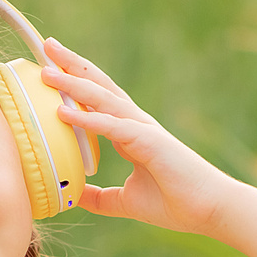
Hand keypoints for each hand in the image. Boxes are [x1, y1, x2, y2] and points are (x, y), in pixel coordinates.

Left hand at [41, 40, 238, 236]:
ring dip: (74, 83)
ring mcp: (143, 129)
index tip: (51, 66)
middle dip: (73, 65)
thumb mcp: (126, 202)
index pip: (99, 99)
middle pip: (100, 86)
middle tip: (47, 46)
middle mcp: (135, 124)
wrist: (209, 211)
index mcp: (131, 133)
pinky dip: (88, 117)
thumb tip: (75, 197)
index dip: (76, 81)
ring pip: (103, 98)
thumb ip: (100, 198)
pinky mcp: (149, 141)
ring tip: (47, 71)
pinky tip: (64, 111)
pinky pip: (113, 126)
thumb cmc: (174, 204)